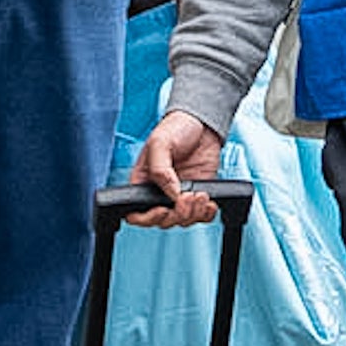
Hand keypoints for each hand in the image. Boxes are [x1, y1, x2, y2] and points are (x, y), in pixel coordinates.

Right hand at [130, 109, 227, 223]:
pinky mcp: (198, 196)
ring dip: (193, 213)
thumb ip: (160, 170)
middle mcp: (160, 193)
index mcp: (143, 183)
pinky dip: (206, 214)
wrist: (202, 124)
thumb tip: (171, 194)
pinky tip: (209, 202)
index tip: (162, 209)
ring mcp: (180, 196)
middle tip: (187, 196)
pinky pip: (201, 216)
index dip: (148, 218)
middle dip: (177, 214)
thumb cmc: (176, 128)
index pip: (137, 213)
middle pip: (163, 221)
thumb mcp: (160, 143)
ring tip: (200, 194)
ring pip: (183, 221)